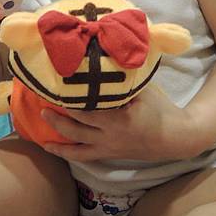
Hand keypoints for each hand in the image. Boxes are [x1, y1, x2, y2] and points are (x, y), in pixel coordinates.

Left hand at [41, 85, 197, 161]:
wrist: (175, 137)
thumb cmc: (159, 108)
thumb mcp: (143, 88)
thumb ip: (122, 79)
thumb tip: (103, 58)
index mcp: (120, 117)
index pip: (89, 108)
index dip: (71, 99)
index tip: (57, 88)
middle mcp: (110, 135)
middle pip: (77, 127)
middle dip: (58, 117)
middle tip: (42, 105)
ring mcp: (108, 147)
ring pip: (77, 146)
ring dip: (57, 138)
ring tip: (41, 127)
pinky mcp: (108, 155)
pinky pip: (84, 157)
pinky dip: (67, 153)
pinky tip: (52, 148)